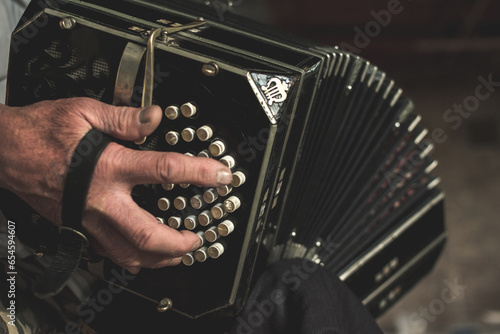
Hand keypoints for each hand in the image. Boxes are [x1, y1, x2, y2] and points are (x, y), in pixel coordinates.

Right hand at [0, 97, 231, 272]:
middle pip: (148, 233)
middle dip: (180, 242)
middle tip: (198, 239)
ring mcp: (86, 219)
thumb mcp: (84, 112)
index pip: (165, 170)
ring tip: (178, 255)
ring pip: (127, 253)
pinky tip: (141, 254)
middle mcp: (100, 199)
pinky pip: (106, 252)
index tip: (220, 176)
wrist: (4, 152)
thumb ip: (124, 118)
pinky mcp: (75, 227)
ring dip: (157, 259)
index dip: (199, 173)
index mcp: (108, 166)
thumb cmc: (39, 132)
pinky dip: (129, 257)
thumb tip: (154, 118)